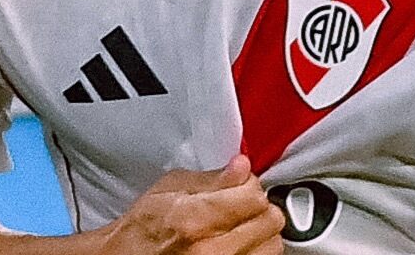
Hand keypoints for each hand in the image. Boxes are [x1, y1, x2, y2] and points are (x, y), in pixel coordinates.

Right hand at [102, 155, 284, 254]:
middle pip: (270, 222)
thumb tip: (241, 167)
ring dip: (260, 234)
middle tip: (240, 206)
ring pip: (272, 246)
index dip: (248, 185)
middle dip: (257, 208)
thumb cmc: (141, 230)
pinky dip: (255, 251)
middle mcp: (213, 252)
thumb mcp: (168, 190)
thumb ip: (210, 179)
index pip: (254, 196)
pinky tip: (238, 245)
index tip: (239, 185)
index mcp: (196, 220)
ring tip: (239, 228)